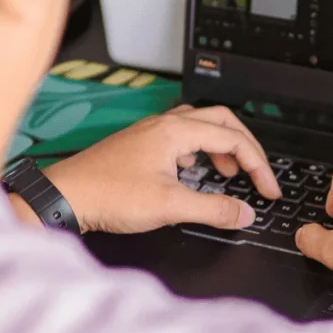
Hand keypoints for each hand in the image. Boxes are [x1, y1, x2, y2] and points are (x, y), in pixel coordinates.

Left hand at [38, 105, 280, 233]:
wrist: (64, 197)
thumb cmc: (107, 195)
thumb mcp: (170, 206)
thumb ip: (214, 208)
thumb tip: (245, 212)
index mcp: (176, 131)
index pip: (233, 138)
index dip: (258, 165)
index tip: (268, 190)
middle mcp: (164, 125)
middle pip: (220, 120)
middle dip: (245, 146)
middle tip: (257, 172)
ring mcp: (150, 133)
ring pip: (199, 126)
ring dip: (221, 146)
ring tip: (230, 172)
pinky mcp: (139, 146)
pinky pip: (180, 137)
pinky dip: (198, 151)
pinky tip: (192, 172)